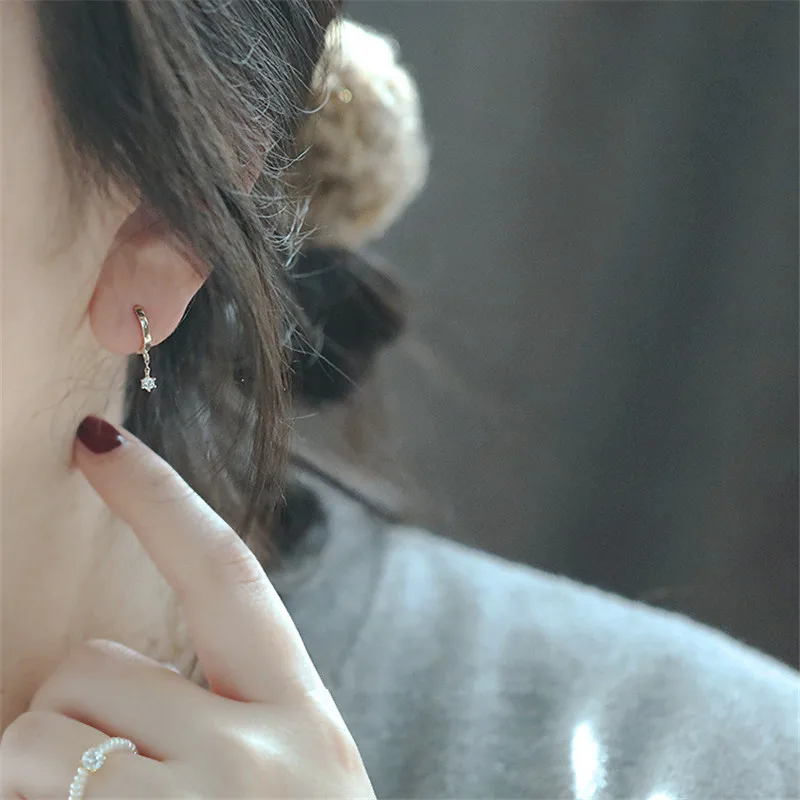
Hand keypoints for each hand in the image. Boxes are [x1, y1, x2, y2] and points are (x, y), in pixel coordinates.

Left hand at [0, 416, 375, 798]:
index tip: (97, 437)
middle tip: (101, 777)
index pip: (225, 572)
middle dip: (66, 708)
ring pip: (37, 735)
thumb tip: (105, 670)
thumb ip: (227, 708)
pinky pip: (20, 796)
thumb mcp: (288, 768)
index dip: (157, 496)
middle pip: (94, 665)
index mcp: (302, 713)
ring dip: (33, 774)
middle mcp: (259, 753)